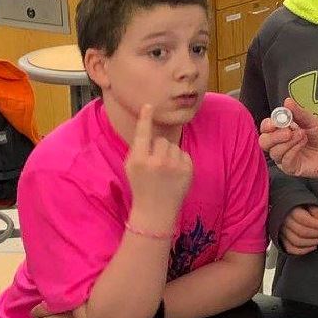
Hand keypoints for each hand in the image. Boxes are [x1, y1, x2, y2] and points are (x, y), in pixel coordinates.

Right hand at [125, 103, 193, 228]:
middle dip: (159, 149)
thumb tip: (147, 125)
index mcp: (139, 161)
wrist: (156, 211)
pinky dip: (180, 162)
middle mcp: (156, 162)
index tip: (149, 106)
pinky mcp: (187, 171)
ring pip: (174, 146)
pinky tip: (174, 175)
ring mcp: (173, 167)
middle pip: (162, 140)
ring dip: (170, 155)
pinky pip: (184, 154)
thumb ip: (137, 148)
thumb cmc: (141, 186)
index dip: (145, 119)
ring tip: (165, 171)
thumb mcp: (130, 167)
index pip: (142, 135)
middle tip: (156, 166)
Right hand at [258, 99, 317, 179]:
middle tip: (289, 131)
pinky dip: (292, 151)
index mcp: (282, 131)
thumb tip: (287, 101)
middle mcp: (281, 145)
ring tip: (303, 135)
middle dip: (274, 136)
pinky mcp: (292, 169)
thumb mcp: (312, 121)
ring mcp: (285, 157)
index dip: (268, 124)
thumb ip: (299, 113)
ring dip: (288, 142)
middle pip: (264, 142)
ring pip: (274, 152)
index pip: (266, 128)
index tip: (276, 121)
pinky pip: (284, 161)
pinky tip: (303, 144)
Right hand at [280, 204, 317, 255]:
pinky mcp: (281, 240)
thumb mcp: (309, 204)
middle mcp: (285, 222)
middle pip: (303, 233)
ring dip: (314, 242)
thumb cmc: (300, 207)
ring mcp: (282, 232)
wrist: (287, 210)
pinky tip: (314, 247)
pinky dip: (303, 251)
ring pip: (298, 242)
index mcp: (292, 211)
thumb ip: (316, 210)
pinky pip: (290, 249)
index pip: (308, 222)